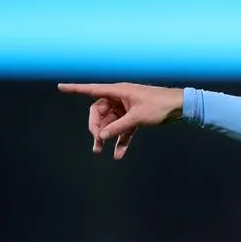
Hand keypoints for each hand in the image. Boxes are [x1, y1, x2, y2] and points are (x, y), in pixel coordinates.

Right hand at [56, 82, 184, 159]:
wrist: (180, 107)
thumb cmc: (159, 105)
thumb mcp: (137, 117)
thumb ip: (118, 127)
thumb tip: (101, 136)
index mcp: (118, 91)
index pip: (91, 89)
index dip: (75, 89)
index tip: (60, 87)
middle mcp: (120, 98)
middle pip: (100, 112)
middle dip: (96, 127)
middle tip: (96, 142)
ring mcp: (127, 109)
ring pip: (111, 123)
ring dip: (106, 137)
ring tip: (99, 151)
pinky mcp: (135, 118)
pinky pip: (124, 130)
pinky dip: (121, 141)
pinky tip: (118, 155)